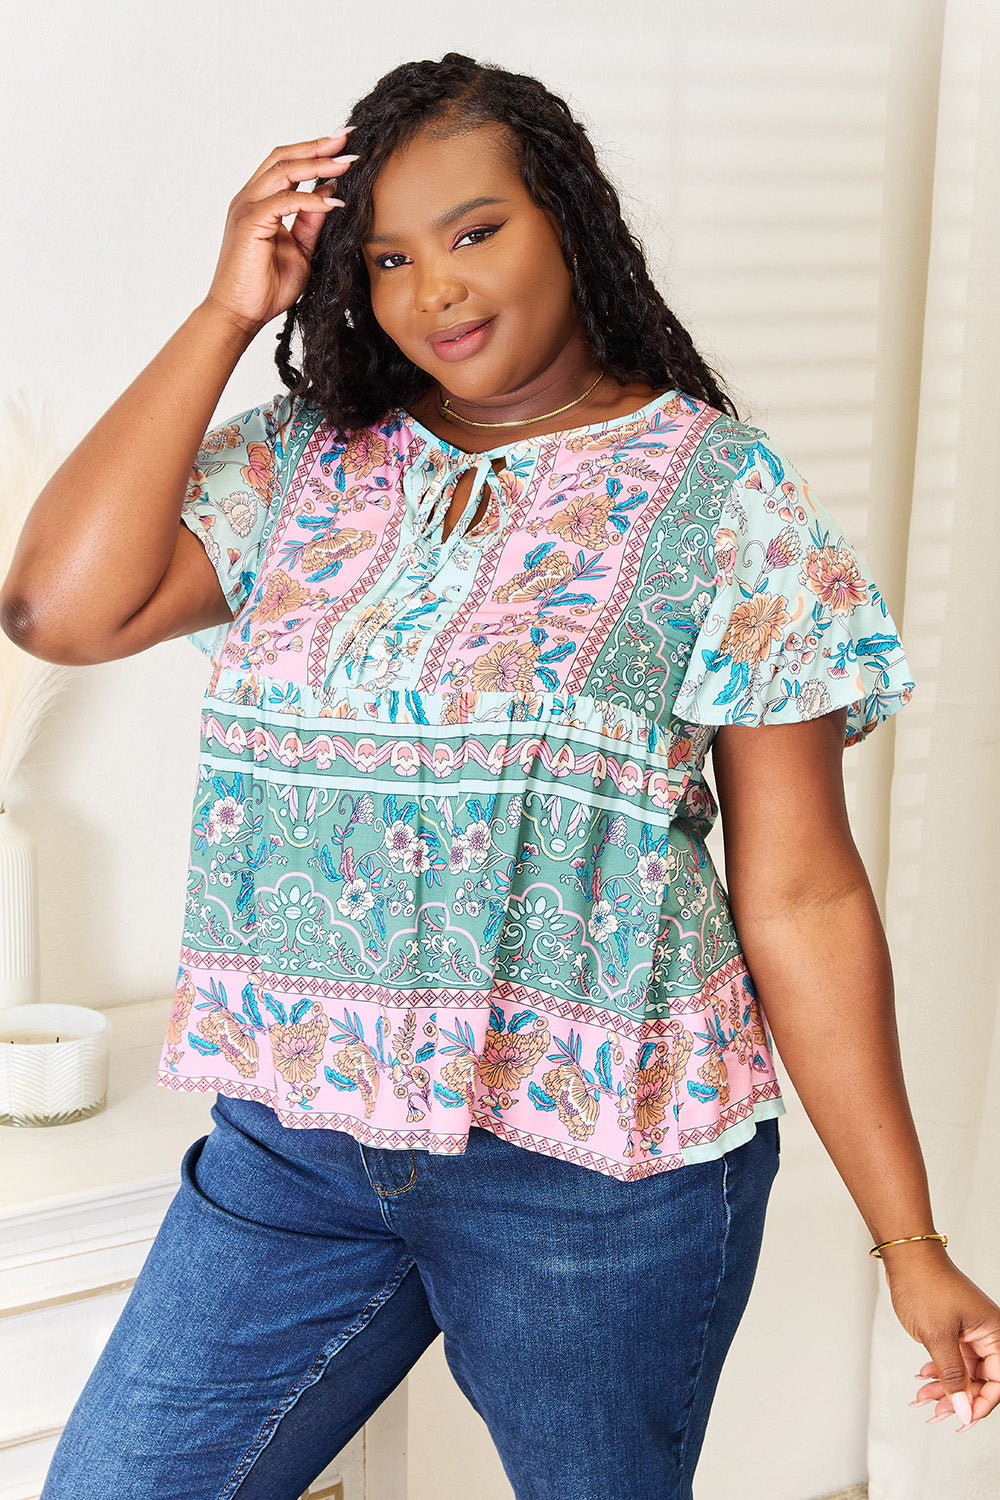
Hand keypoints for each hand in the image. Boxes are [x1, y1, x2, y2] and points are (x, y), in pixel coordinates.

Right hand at [201, 131, 356, 337]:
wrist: (240, 315)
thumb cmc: (265, 288)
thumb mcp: (301, 250)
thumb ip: (312, 222)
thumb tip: (330, 193)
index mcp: (259, 202)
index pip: (286, 164)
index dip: (314, 151)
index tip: (343, 144)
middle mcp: (250, 198)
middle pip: (284, 157)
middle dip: (318, 146)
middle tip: (348, 137)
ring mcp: (247, 208)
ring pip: (284, 171)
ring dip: (318, 164)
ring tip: (347, 162)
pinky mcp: (250, 223)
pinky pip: (285, 201)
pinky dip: (311, 199)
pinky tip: (334, 202)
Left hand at [885, 1249, 999, 1428]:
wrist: (905, 1257)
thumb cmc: (925, 1285)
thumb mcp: (938, 1337)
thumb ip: (953, 1376)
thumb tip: (964, 1410)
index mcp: (994, 1333)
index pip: (999, 1381)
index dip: (982, 1403)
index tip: (962, 1419)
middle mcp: (986, 1334)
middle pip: (982, 1380)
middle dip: (959, 1398)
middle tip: (937, 1411)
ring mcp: (969, 1332)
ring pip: (965, 1372)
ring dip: (945, 1387)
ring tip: (924, 1396)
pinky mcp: (954, 1330)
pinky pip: (953, 1360)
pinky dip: (938, 1371)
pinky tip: (924, 1377)